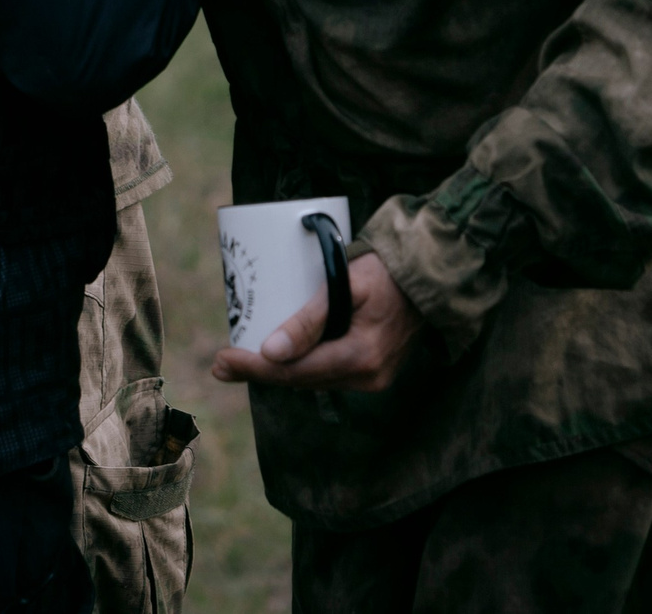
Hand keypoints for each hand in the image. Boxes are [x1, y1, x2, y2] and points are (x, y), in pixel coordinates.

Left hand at [210, 252, 421, 391]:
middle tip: (222, 363)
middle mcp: (367, 376)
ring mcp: (373, 378)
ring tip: (240, 361)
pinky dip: (300, 366)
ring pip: (312, 379)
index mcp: (361, 357)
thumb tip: (270, 352)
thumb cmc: (386, 270)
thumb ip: (310, 319)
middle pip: (300, 380)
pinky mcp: (374, 371)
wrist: (430, 276)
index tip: (222, 360)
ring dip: (277, 371)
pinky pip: (327, 373)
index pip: (294, 372)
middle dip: (258, 372)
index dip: (254, 368)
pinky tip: (278, 358)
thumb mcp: (346, 283)